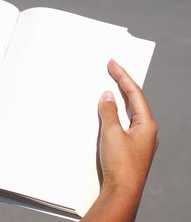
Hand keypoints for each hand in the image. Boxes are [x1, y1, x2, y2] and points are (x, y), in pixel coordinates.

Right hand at [83, 59, 157, 220]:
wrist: (122, 191)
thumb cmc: (122, 166)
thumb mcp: (112, 133)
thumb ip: (109, 112)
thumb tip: (107, 97)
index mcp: (147, 124)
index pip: (135, 94)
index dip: (123, 77)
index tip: (113, 64)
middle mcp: (146, 131)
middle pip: (135, 101)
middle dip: (122, 85)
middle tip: (112, 70)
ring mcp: (139, 140)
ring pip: (129, 113)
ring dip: (118, 100)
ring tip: (108, 87)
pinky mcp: (129, 148)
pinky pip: (123, 124)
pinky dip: (115, 114)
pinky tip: (106, 113)